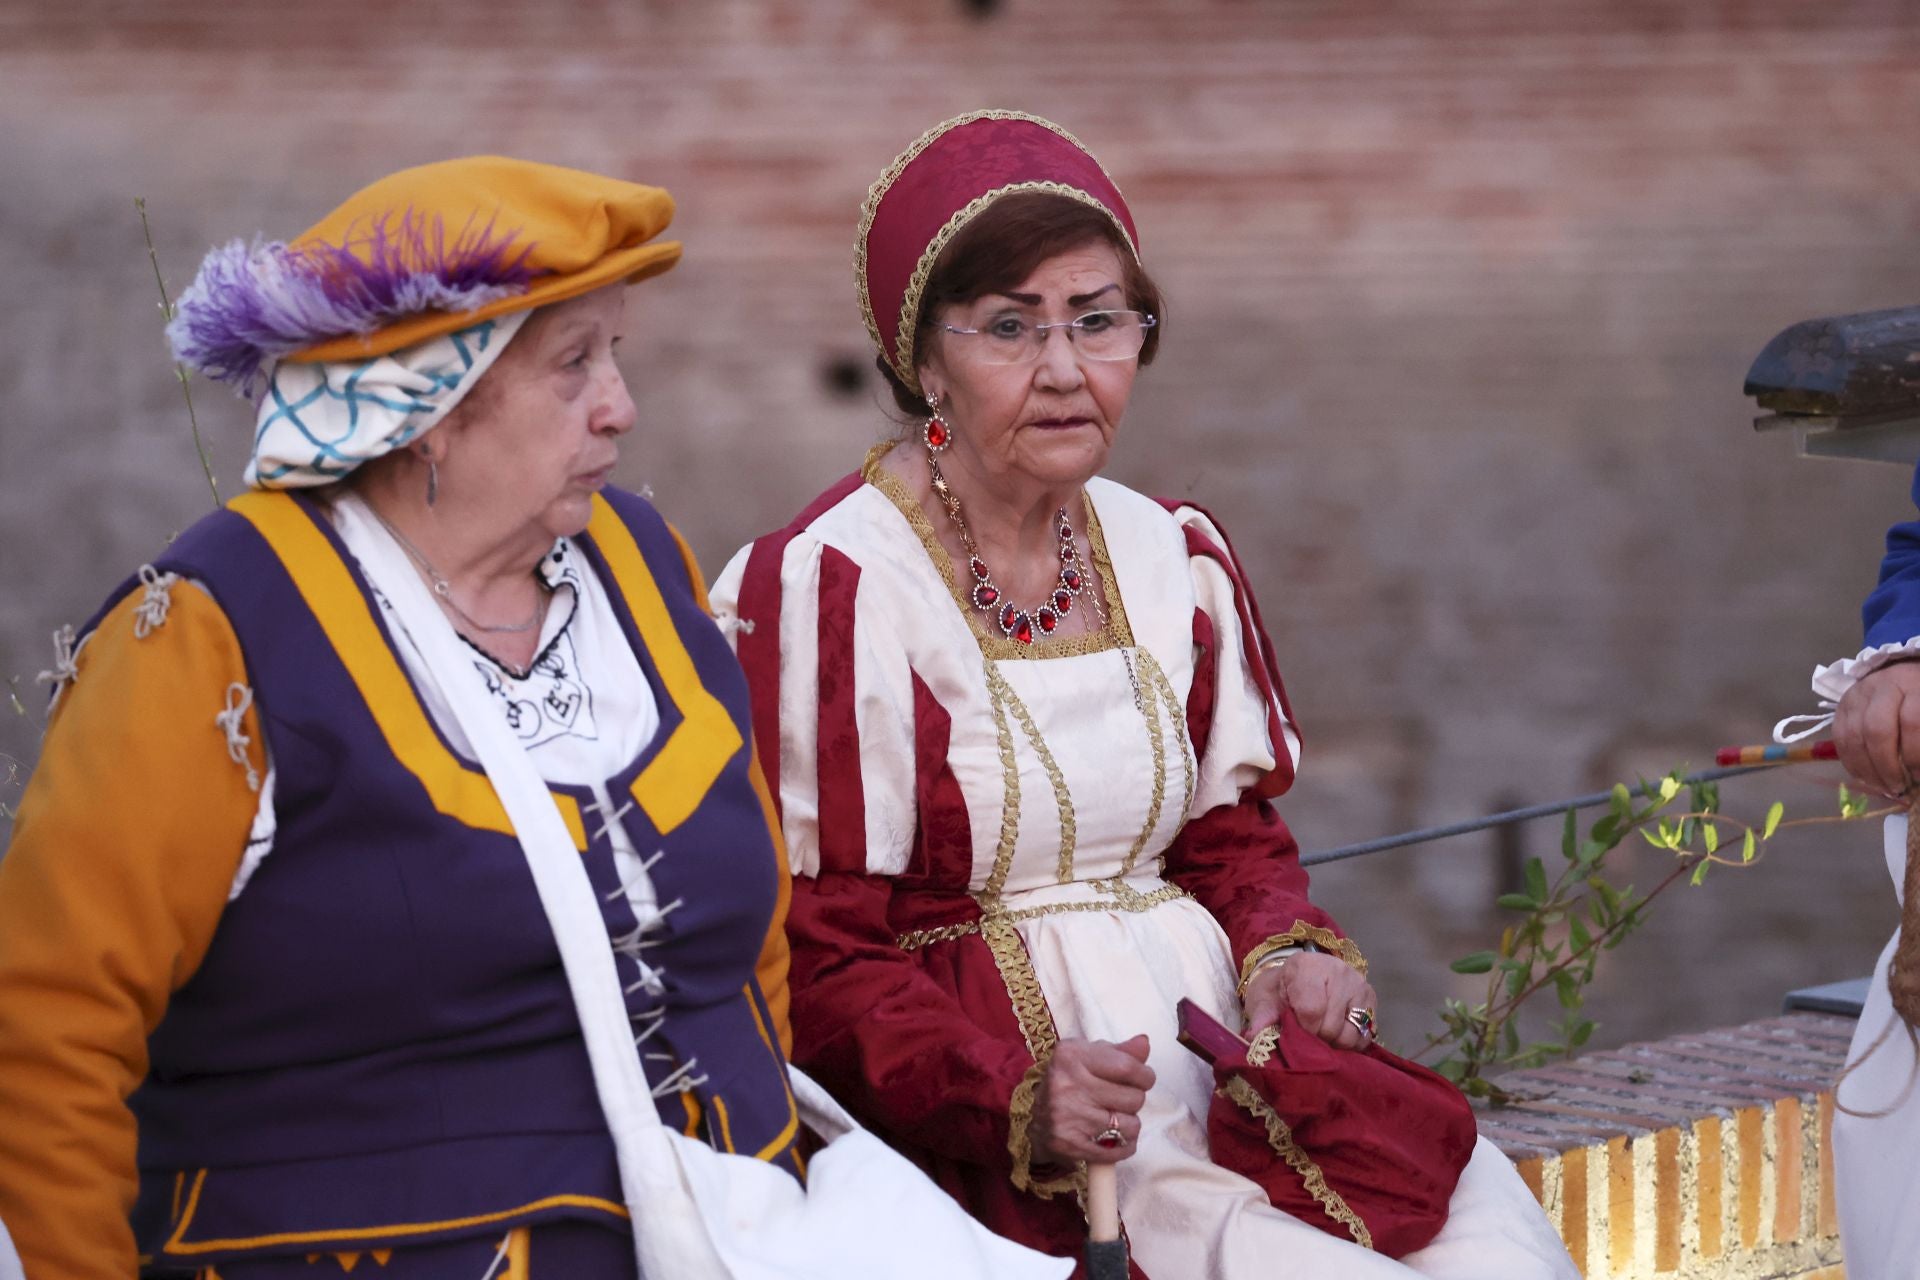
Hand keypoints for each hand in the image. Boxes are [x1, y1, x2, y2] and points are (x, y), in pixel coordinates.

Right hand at [1030, 1035, 1154, 1165]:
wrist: (1034, 1118)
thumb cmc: (1070, 1081)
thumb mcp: (1089, 1057)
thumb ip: (1120, 1051)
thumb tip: (1144, 1043)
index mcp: (1071, 1056)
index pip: (1127, 1067)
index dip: (1145, 1076)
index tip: (1144, 1079)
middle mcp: (1066, 1085)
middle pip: (1132, 1098)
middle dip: (1135, 1099)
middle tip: (1121, 1099)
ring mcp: (1067, 1118)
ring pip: (1129, 1126)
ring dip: (1130, 1124)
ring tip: (1116, 1118)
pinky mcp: (1070, 1145)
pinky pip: (1118, 1150)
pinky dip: (1125, 1146)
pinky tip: (1115, 1138)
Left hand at [1242, 952, 1377, 1050]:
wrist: (1298, 977)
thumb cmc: (1279, 990)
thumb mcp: (1265, 1000)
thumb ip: (1262, 1017)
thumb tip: (1254, 1037)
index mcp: (1307, 966)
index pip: (1312, 1010)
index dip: (1302, 1029)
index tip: (1295, 1028)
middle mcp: (1338, 970)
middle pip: (1332, 1026)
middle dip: (1317, 1037)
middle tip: (1307, 1030)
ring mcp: (1359, 984)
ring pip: (1351, 1034)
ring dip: (1334, 1042)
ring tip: (1321, 1030)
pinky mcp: (1372, 998)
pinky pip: (1365, 1036)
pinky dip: (1350, 1041)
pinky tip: (1337, 1031)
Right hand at [1833, 661, 1919, 798]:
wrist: (1902, 673)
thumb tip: (1918, 774)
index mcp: (1913, 686)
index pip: (1912, 722)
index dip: (1915, 754)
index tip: (1919, 777)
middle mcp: (1881, 687)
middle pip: (1876, 730)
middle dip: (1887, 766)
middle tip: (1899, 787)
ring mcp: (1856, 696)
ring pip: (1854, 737)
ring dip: (1868, 770)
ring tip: (1883, 788)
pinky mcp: (1840, 706)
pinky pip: (1840, 740)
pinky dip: (1851, 764)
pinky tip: (1866, 778)